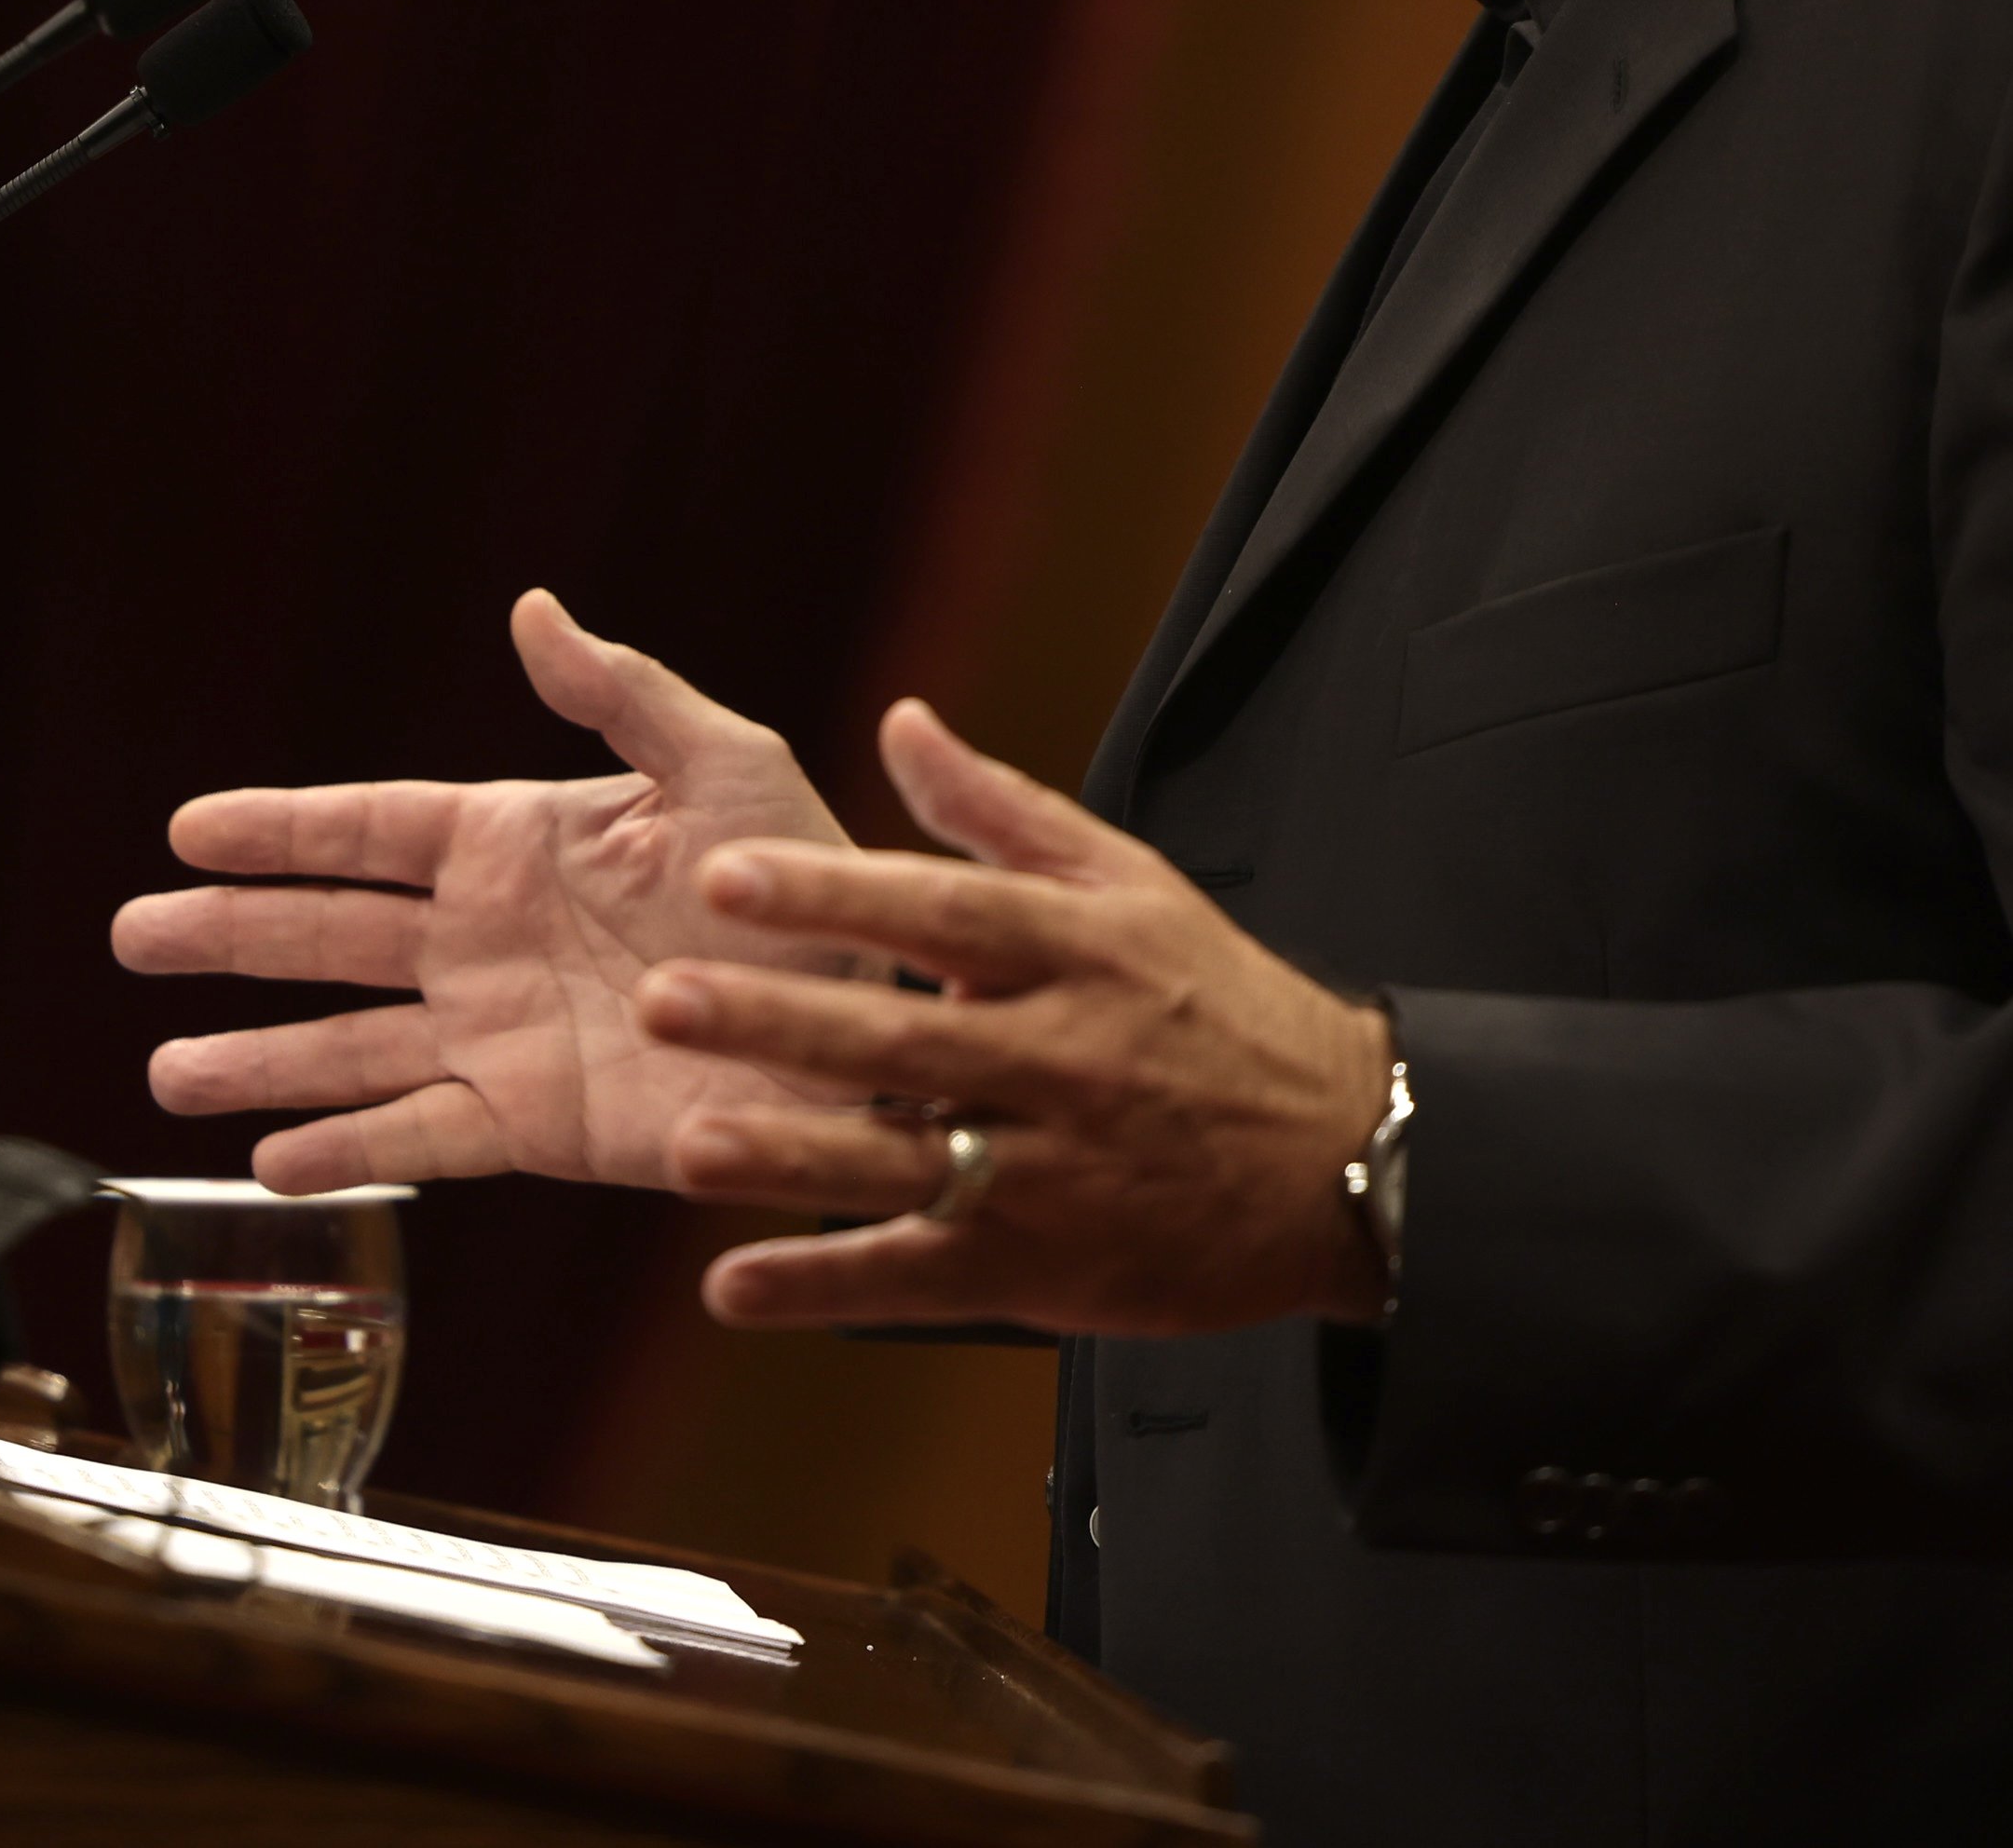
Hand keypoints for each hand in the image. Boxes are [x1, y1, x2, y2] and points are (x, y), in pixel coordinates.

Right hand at [114, 590, 866, 1191]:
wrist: (867, 1021)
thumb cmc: (804, 879)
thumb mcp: (724, 762)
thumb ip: (623, 692)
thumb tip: (533, 609)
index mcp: (516, 842)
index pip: (368, 831)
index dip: (279, 829)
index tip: (189, 829)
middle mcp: (485, 941)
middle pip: (328, 938)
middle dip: (231, 937)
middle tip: (133, 937)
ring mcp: (499, 1036)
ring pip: (350, 1048)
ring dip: (260, 1062)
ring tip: (166, 1076)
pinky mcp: (535, 1124)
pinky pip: (421, 1136)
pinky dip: (345, 1150)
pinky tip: (271, 1162)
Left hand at [647, 695, 1394, 1333]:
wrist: (1350, 1156)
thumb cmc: (1224, 1007)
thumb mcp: (1133, 884)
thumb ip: (1000, 811)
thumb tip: (900, 722)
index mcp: (1076, 952)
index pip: (939, 913)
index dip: (829, 897)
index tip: (723, 876)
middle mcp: (1060, 1058)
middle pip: (903, 1040)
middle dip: (778, 1022)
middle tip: (663, 1000)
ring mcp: (1051, 1170)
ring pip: (905, 1165)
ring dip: (790, 1163)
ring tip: (684, 1148)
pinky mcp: (1047, 1266)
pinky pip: (922, 1277)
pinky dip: (827, 1286)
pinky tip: (735, 1289)